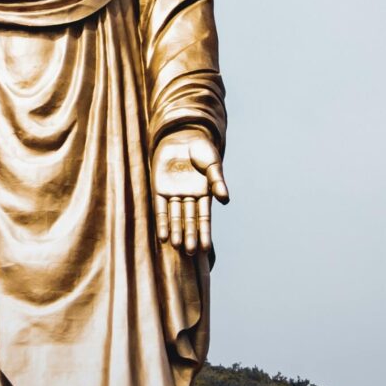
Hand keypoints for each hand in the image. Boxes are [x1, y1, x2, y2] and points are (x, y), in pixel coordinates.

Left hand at [152, 125, 228, 254]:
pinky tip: (162, 236)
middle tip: (190, 252)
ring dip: (175, 231)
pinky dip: (162, 222)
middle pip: (189, 220)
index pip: (204, 217)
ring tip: (176, 246)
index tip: (206, 248)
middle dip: (189, 236)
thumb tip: (225, 200)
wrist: (182, 134)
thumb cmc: (201, 149)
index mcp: (204, 194)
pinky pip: (160, 208)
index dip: (204, 232)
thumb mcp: (212, 164)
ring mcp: (174, 194)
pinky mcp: (159, 189)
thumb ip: (217, 182)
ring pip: (175, 217)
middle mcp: (189, 197)